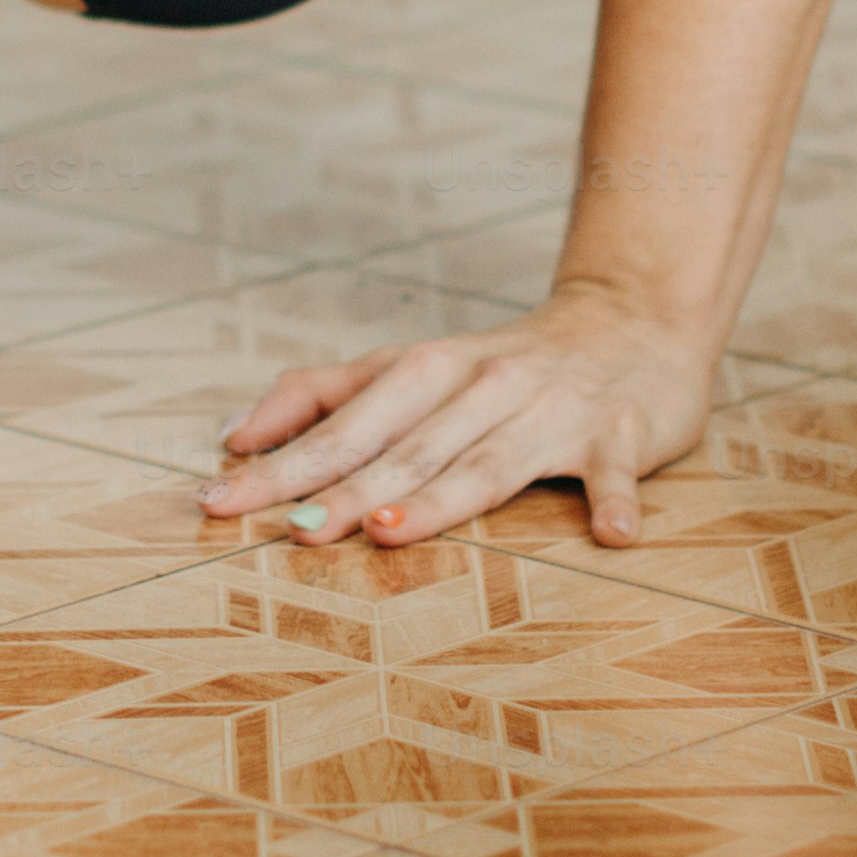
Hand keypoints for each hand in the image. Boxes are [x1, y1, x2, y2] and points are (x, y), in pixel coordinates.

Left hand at [202, 289, 718, 549]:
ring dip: (440, 498)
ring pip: (490, 461)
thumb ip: (325, 395)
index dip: (284, 462)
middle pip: (408, 446)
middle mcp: (485, 383)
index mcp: (430, 367)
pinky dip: (615, 499)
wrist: (635, 320)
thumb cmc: (506, 363)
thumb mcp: (412, 365)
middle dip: (345, 489)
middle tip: (290, 532)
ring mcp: (553, 409)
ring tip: (388, 532)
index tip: (221, 498)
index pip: (346, 423)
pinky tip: (611, 535)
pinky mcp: (621, 432)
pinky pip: (616, 469)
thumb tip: (234, 434)